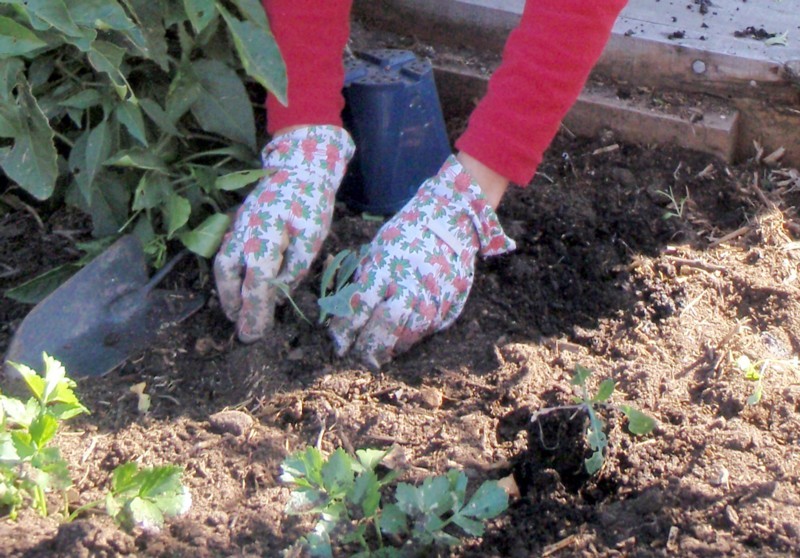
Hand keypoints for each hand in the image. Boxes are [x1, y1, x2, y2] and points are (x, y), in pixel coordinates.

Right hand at [214, 125, 354, 341]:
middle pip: (228, 274)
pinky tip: (238, 289)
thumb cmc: (310, 201)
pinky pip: (224, 254)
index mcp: (266, 233)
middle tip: (243, 331)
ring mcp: (236, 227)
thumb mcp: (314, 235)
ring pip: (221, 264)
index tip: (254, 333)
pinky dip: (228, 276)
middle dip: (234, 305)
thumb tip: (278, 294)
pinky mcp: (236, 225)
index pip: (256, 279)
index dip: (255, 309)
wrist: (298, 166)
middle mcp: (243, 231)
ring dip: (226, 292)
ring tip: (237, 315)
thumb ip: (296, 266)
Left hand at [329, 155, 514, 368]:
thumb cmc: (405, 234)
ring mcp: (433, 294)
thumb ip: (362, 279)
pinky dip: (410, 340)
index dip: (345, 328)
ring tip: (377, 356)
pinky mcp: (449, 302)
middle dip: (369, 346)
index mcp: (386, 266)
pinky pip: (427, 330)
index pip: (360, 305)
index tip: (337, 342)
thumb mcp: (376, 249)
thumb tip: (340, 311)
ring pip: (409, 333)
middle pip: (386, 324)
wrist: (451, 220)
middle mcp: (410, 283)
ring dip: (391, 349)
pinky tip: (398, 344)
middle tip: (358, 357)